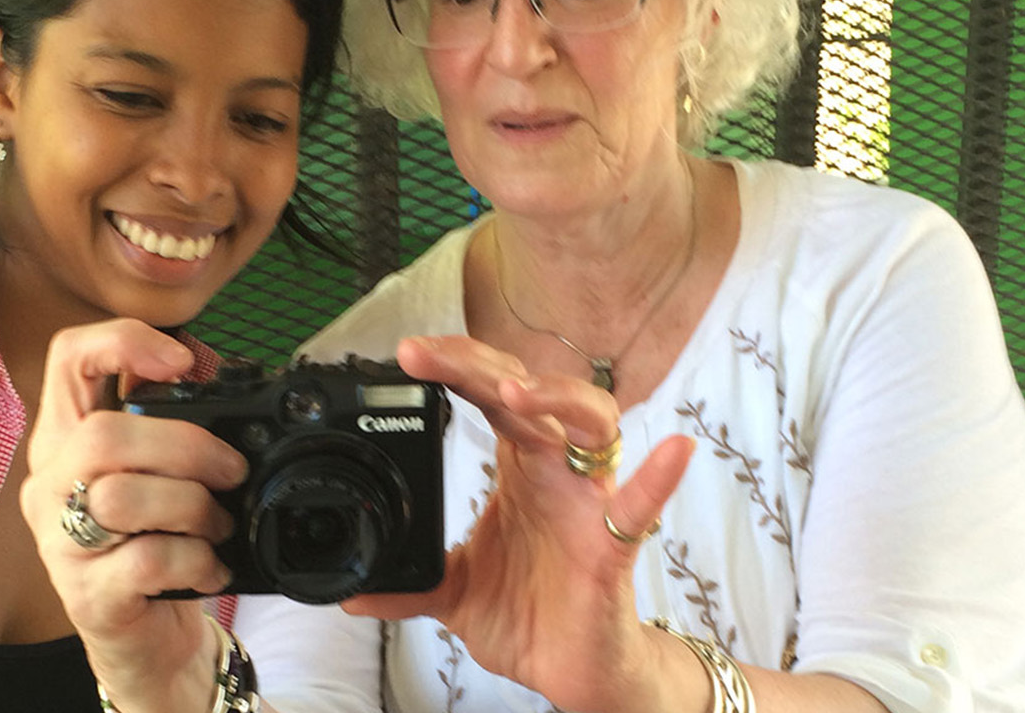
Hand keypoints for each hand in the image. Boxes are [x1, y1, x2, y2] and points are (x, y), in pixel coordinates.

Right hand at [20, 319, 246, 711]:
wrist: (145, 642)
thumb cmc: (153, 544)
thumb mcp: (156, 475)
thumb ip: (171, 428)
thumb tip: (223, 383)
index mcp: (66, 438)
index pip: (67, 358)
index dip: (122, 342)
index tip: (181, 362)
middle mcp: (49, 485)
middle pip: (100, 434)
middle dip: (184, 444)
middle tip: (229, 471)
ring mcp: (60, 544)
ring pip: (120, 497)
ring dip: (192, 506)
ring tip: (218, 525)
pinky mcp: (87, 596)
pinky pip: (145, 560)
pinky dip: (195, 558)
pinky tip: (211, 565)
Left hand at [342, 335, 694, 712]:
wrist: (575, 672)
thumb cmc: (530, 617)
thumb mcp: (454, 595)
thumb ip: (410, 585)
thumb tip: (351, 590)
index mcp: (519, 467)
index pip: (487, 395)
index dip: (453, 367)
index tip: (408, 353)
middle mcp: (556, 470)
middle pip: (527, 392)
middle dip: (479, 366)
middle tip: (427, 355)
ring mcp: (588, 502)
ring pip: (591, 424)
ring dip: (556, 400)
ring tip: (514, 394)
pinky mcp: (613, 547)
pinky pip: (639, 507)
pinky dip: (657, 478)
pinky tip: (673, 450)